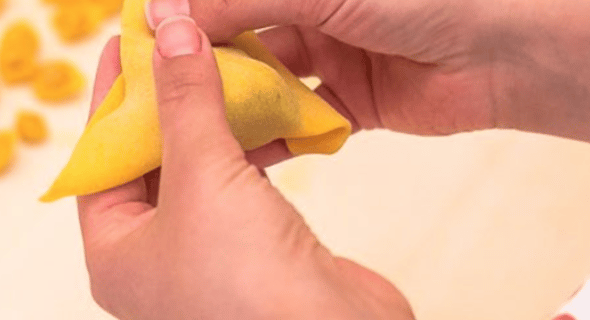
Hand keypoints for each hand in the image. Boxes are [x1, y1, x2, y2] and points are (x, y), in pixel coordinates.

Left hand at [77, 16, 412, 318]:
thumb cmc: (247, 289)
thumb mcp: (202, 179)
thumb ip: (186, 104)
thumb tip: (172, 37)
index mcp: (115, 255)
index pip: (99, 160)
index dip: (112, 100)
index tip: (127, 48)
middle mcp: (155, 261)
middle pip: (147, 163)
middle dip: (161, 104)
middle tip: (172, 48)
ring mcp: (207, 258)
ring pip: (197, 172)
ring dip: (207, 122)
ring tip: (214, 66)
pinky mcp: (256, 251)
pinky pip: (240, 184)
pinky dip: (246, 147)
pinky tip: (255, 110)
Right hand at [145, 0, 589, 140]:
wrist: (499, 52)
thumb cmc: (417, 0)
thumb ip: (238, 2)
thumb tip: (164, 10)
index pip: (224, 1)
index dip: (184, 20)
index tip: (143, 45)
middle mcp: (309, 14)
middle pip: (239, 43)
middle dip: (203, 68)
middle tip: (159, 96)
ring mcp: (329, 60)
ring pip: (265, 86)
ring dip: (234, 105)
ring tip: (192, 128)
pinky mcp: (349, 104)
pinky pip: (299, 122)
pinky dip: (274, 137)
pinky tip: (241, 152)